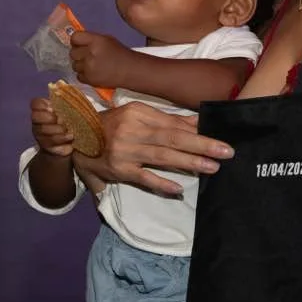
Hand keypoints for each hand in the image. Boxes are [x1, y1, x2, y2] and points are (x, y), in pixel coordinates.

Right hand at [30, 97, 74, 156]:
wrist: (67, 145)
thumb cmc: (67, 124)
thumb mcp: (66, 112)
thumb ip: (64, 104)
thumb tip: (65, 93)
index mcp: (42, 111)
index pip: (35, 103)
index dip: (42, 105)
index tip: (52, 108)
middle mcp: (37, 122)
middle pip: (35, 116)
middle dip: (49, 117)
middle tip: (60, 119)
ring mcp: (40, 135)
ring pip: (43, 129)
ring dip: (58, 129)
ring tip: (68, 129)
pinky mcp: (45, 145)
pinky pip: (51, 141)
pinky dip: (62, 138)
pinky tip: (70, 136)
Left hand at [69, 30, 133, 89]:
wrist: (130, 71)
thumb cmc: (119, 53)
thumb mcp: (106, 39)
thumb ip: (91, 39)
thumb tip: (77, 41)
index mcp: (95, 41)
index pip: (75, 38)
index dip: (76, 41)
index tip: (79, 44)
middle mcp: (90, 54)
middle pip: (72, 53)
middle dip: (78, 54)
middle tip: (86, 55)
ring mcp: (88, 68)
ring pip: (74, 65)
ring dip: (80, 65)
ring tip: (91, 65)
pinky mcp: (89, 79)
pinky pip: (78, 75)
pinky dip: (84, 75)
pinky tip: (92, 72)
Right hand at [77, 103, 232, 196]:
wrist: (74, 136)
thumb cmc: (110, 125)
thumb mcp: (135, 116)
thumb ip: (164, 121)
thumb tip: (196, 123)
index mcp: (137, 112)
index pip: (173, 122)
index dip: (197, 131)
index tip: (218, 136)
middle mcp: (131, 129)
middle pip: (173, 138)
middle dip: (202, 145)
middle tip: (227, 151)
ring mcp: (124, 150)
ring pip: (162, 157)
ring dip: (190, 162)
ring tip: (212, 167)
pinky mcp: (118, 170)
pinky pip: (143, 178)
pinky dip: (161, 183)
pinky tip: (178, 190)